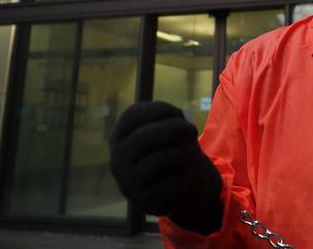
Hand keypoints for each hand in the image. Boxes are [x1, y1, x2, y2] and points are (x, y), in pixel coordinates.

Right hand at [109, 101, 222, 233]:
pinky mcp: (145, 201)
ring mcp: (128, 183)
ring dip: (183, 152)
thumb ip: (172, 121)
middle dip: (174, 129)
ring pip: (158, 161)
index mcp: (119, 137)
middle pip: (144, 137)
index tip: (179, 114)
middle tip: (191, 129)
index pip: (131, 116)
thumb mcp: (169, 128)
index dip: (159, 110)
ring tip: (193, 151)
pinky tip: (187, 174)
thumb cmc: (171, 148)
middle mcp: (118, 160)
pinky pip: (170, 184)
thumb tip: (183, 129)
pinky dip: (185, 175)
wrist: (176, 187)